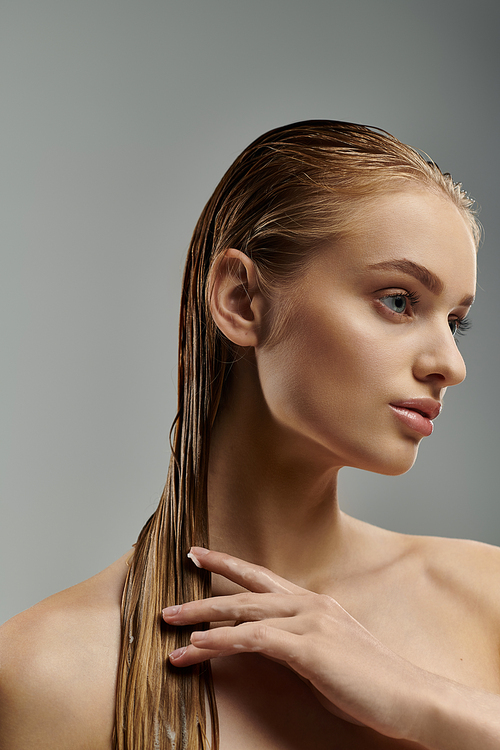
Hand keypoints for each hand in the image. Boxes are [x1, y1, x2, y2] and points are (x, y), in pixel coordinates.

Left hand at [162, 547, 421, 741]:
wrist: (409, 696)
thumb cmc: (370, 681)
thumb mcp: (327, 653)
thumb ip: (297, 643)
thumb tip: (266, 646)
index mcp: (313, 603)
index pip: (261, 578)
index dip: (228, 565)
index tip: (199, 554)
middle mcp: (309, 604)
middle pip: (245, 593)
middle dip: (203, 593)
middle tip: (168, 600)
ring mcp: (309, 622)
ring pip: (243, 613)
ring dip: (201, 620)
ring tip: (170, 627)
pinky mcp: (308, 648)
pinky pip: (254, 640)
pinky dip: (222, 641)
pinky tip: (198, 646)